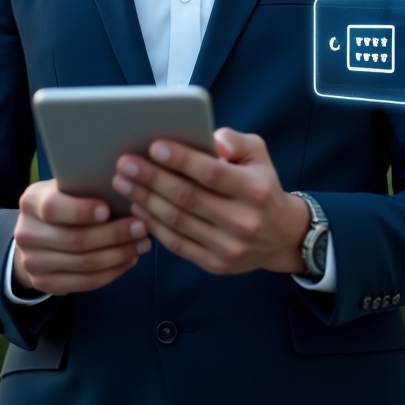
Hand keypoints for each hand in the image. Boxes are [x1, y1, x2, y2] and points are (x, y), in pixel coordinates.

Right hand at [12, 179, 150, 295]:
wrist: (34, 236)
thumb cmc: (62, 203)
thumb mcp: (64, 188)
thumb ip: (84, 187)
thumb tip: (126, 184)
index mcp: (31, 202)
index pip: (53, 208)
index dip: (81, 211)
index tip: (108, 210)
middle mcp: (26, 234)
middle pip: (75, 240)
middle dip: (114, 234)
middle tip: (142, 227)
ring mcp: (33, 263)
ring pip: (84, 264)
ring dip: (119, 255)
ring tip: (142, 243)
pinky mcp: (45, 284)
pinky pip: (85, 283)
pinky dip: (112, 272)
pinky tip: (129, 260)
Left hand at [111, 128, 310, 275]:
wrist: (282, 236)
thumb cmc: (261, 185)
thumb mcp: (258, 155)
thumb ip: (235, 140)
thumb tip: (211, 140)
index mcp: (254, 190)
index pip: (212, 173)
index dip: (181, 160)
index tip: (154, 146)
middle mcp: (243, 221)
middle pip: (187, 197)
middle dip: (151, 178)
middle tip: (124, 163)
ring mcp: (228, 247)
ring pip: (177, 221)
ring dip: (145, 200)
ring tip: (123, 182)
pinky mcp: (215, 264)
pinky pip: (177, 244)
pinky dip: (153, 225)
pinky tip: (137, 207)